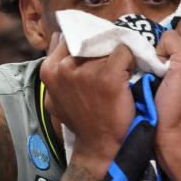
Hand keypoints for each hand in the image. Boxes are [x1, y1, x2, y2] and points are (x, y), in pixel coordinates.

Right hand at [39, 33, 135, 162]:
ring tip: (120, 73)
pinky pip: (125, 52)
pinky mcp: (108, 75)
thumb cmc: (82, 119)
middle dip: (103, 47)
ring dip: (117, 56)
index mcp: (49, 70)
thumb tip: (58, 35)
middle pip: (90, 39)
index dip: (87, 44)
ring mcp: (85, 71)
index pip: (71, 37)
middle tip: (110, 64)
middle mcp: (64, 67)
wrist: (100, 145)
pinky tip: (129, 76)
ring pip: (109, 45)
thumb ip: (55, 65)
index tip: (96, 57)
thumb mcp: (56, 95)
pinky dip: (131, 61)